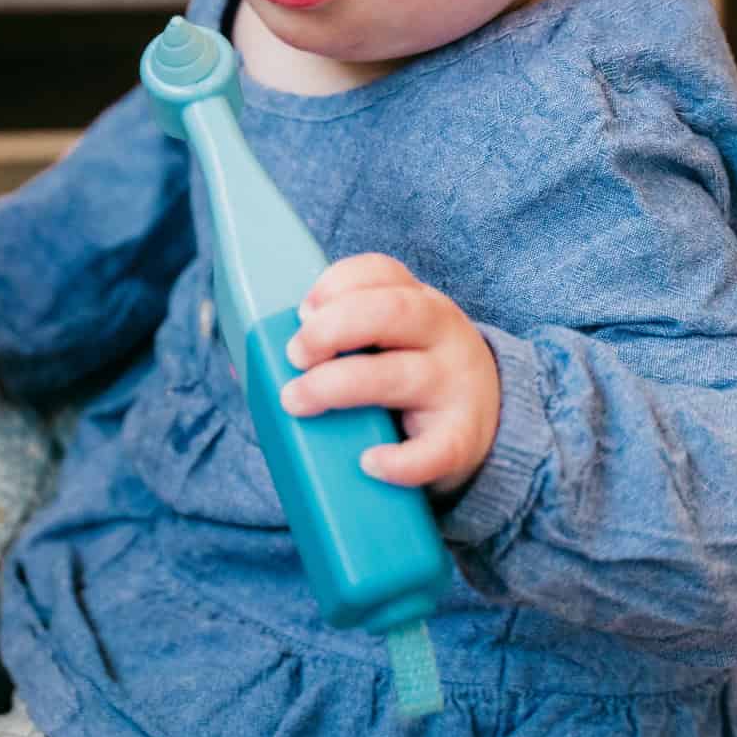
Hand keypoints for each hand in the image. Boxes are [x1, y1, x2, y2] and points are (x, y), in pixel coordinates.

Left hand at [280, 253, 500, 500]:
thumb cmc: (415, 379)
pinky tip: (369, 463)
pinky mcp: (462, 440)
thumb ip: (338, 341)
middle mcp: (442, 335)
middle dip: (332, 328)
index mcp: (419, 304)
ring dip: (338, 386)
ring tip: (297, 401)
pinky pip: (435, 451)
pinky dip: (401, 461)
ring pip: (401, 376)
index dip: (335, 284)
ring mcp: (456, 386)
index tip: (302, 311)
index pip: (381, 273)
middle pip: (391, 312)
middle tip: (295, 356)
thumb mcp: (391, 345)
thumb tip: (245, 364)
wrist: (491, 427)